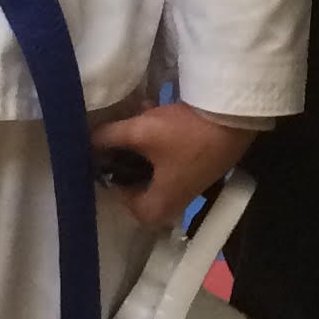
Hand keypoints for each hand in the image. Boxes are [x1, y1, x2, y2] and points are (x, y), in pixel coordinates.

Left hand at [90, 103, 254, 232]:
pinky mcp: (195, 166)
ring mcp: (186, 184)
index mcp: (157, 207)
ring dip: (138, 145)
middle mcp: (172, 202)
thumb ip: (108, 137)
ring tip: (128, 121)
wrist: (233, 121)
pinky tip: (148, 112)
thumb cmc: (185, 134)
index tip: (99, 151)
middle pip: (134, 182)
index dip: (106, 175)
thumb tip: (85, 139)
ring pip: (149, 167)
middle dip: (122, 157)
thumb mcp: (140, 132)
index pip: (120, 199)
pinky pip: (165, 157)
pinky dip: (155, 140)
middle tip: (111, 136)